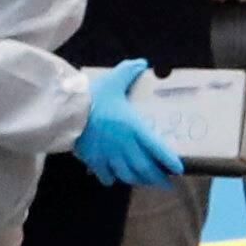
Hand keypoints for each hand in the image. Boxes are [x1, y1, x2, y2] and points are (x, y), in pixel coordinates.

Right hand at [74, 60, 187, 189]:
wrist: (66, 110)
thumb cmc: (92, 95)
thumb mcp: (113, 79)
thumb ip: (129, 71)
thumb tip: (143, 63)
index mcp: (133, 127)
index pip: (157, 148)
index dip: (169, 161)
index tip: (178, 169)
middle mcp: (124, 145)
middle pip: (145, 168)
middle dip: (157, 178)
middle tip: (166, 182)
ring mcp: (109, 155)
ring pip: (128, 175)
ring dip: (138, 180)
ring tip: (144, 180)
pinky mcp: (93, 160)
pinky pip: (106, 176)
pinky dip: (112, 179)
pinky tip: (114, 177)